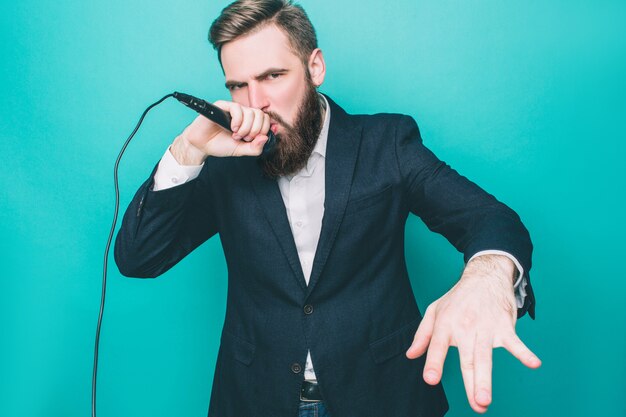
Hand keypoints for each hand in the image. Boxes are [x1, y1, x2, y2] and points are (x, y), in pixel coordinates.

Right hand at [171, 101, 270, 163]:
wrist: (202, 145)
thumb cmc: (220, 145)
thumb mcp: (241, 150)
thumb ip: (255, 148)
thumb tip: (265, 138)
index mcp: (249, 122)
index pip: (265, 119)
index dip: (263, 130)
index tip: (253, 140)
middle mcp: (243, 113)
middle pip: (260, 114)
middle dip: (255, 130)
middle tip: (244, 138)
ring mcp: (233, 109)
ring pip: (250, 112)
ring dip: (246, 128)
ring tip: (236, 135)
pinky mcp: (222, 106)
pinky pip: (237, 108)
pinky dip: (238, 121)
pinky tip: (232, 128)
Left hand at [405, 255, 540, 412]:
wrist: (485, 276)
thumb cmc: (458, 298)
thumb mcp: (434, 310)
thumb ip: (423, 335)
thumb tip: (411, 355)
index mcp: (446, 323)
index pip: (438, 345)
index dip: (434, 362)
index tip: (431, 379)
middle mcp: (465, 327)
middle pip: (467, 358)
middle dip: (471, 382)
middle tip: (476, 404)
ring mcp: (486, 328)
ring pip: (486, 357)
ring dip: (486, 379)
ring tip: (485, 399)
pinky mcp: (504, 327)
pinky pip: (515, 342)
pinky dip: (524, 352)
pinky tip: (533, 363)